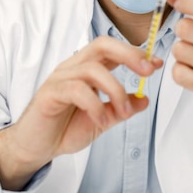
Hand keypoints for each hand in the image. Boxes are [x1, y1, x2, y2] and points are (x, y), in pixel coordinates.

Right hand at [0, 36, 162, 189]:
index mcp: (87, 68)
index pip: (112, 50)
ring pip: (93, 69)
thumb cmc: (64, 128)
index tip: (156, 63)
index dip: (135, 53)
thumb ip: (121, 109)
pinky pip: (76, 90)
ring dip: (115, 91)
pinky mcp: (50, 93)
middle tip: (147, 72)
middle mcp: (73, 67)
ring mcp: (60, 78)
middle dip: (128, 55)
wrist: (35, 147)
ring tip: (122, 113)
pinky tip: (100, 121)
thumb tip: (144, 99)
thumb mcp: (102, 119)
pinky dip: (95, 105)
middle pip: (102, 45)